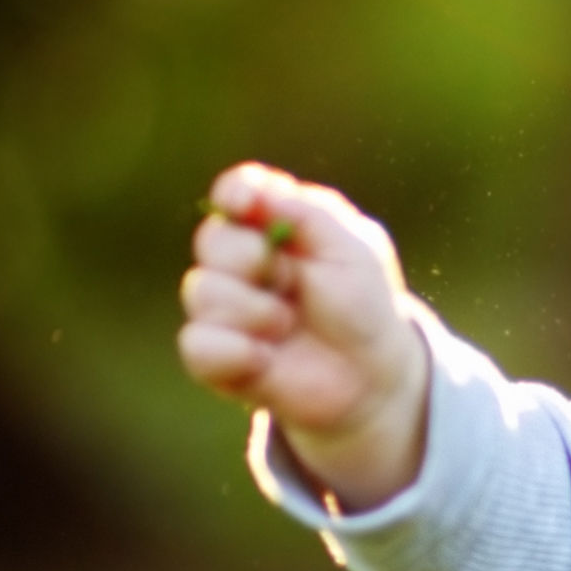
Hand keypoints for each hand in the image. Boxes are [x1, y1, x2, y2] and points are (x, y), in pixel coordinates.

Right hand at [179, 163, 429, 509]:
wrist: (373, 377)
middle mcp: (242, 262)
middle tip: (291, 281)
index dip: (234, 193)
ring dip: (251, 309)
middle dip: (249, 258)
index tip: (245, 204)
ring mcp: (225, 308)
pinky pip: (196, 345)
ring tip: (287, 325)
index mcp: (275, 225)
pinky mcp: (217, 355)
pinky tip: (264, 359)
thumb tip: (258, 194)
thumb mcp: (355, 250)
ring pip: (200, 290)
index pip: (236, 193)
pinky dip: (232, 351)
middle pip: (212, 239)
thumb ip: (310, 215)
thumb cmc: (365, 306)